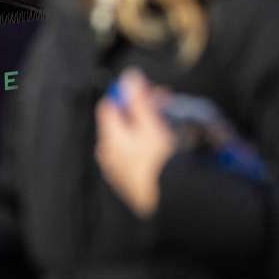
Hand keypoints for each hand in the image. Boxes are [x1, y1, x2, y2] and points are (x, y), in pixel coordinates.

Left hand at [94, 68, 177, 217]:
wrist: (170, 201)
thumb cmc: (159, 163)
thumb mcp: (150, 125)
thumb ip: (138, 100)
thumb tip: (129, 77)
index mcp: (109, 138)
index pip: (110, 105)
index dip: (131, 94)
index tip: (153, 93)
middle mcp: (108, 154)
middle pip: (120, 122)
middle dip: (142, 109)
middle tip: (166, 105)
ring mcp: (118, 169)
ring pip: (129, 138)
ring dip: (147, 126)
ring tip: (169, 125)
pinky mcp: (130, 181)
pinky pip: (135, 155)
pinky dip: (147, 145)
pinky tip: (164, 147)